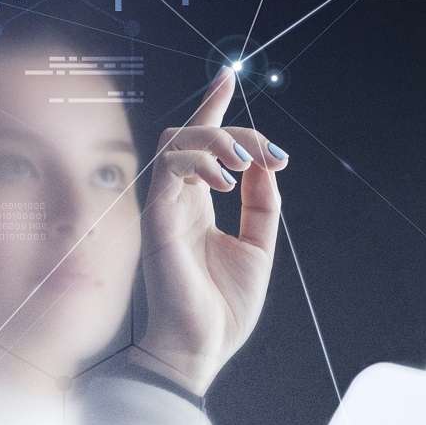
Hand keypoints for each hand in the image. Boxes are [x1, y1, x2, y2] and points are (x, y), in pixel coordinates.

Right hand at [137, 65, 289, 394]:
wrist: (200, 349)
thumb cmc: (221, 310)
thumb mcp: (256, 248)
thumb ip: (261, 205)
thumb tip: (266, 164)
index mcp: (199, 204)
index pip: (204, 143)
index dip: (215, 106)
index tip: (229, 75)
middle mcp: (178, 200)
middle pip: (194, 133)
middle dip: (234, 128)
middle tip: (268, 151)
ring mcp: (164, 207)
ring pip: (178, 141)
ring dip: (217, 139)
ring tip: (246, 160)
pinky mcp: (156, 219)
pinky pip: (168, 170)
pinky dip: (199, 164)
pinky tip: (227, 184)